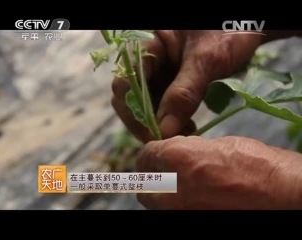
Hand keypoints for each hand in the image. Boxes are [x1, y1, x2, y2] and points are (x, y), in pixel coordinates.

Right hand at [111, 30, 262, 141]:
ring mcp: (158, 73)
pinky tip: (186, 127)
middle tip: (167, 140)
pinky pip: (161, 106)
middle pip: (130, 97)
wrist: (247, 27)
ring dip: (158, 123)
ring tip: (183, 134)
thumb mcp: (205, 61)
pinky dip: (170, 120)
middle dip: (145, 121)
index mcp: (146, 46)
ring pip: (145, 105)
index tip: (154, 134)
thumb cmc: (227, 32)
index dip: (134, 112)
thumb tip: (164, 131)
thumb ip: (184, 93)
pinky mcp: (170, 84)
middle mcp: (146, 61)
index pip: (125, 83)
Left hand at [136, 136, 301, 208]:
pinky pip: (171, 211)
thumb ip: (190, 149)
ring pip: (155, 203)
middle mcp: (170, 187)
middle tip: (168, 170)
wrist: (282, 197)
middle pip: (145, 184)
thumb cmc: (255, 165)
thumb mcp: (218, 145)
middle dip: (153, 174)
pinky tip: (194, 197)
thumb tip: (177, 153)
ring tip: (182, 184)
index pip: (147, 154)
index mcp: (176, 158)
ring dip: (162, 192)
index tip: (161, 152)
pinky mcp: (187, 221)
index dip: (154, 152)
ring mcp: (177, 210)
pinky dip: (176, 203)